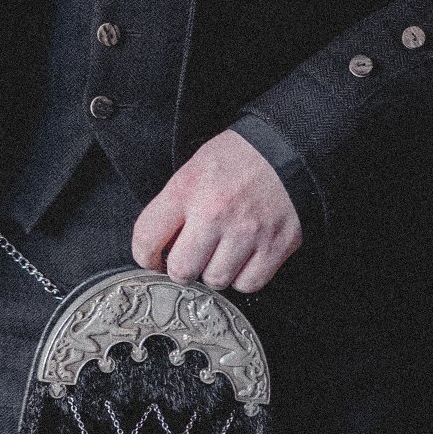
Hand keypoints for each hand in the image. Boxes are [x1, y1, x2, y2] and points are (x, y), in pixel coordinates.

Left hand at [132, 129, 301, 294]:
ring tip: (222, 253)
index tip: (153, 259)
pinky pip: (248, 284)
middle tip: (192, 258)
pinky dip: (244, 277)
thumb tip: (161, 246)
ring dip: (215, 272)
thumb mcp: (195, 167)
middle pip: (181, 270)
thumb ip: (175, 204)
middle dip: (183, 268)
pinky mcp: (275, 246)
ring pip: (215, 281)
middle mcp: (214, 213)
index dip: (145, 256)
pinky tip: (244, 258)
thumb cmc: (238, 158)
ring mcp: (246, 232)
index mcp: (187, 189)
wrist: (288, 149)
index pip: (146, 238)